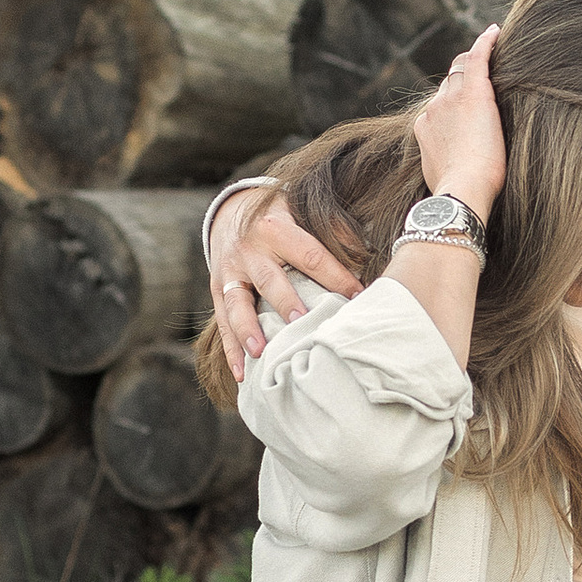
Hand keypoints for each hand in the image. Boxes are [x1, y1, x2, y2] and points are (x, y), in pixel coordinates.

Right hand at [210, 184, 353, 380]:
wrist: (230, 211)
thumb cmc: (279, 217)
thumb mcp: (302, 209)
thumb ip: (332, 227)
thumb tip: (364, 252)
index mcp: (276, 227)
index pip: (311, 255)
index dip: (336, 277)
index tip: (358, 299)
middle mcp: (250, 249)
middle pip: (269, 279)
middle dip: (285, 302)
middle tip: (302, 323)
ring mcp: (230, 271)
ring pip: (237, 303)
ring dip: (248, 329)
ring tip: (261, 352)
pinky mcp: (216, 288)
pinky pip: (222, 321)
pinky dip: (231, 348)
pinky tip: (242, 372)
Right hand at [413, 25, 505, 224]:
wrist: (462, 191)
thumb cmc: (459, 192)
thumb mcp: (442, 176)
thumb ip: (445, 162)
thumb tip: (451, 166)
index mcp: (425, 127)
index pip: (440, 105)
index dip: (455, 103)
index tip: (470, 106)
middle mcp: (433, 109)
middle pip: (449, 84)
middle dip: (464, 81)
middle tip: (487, 80)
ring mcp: (450, 100)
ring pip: (461, 70)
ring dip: (476, 63)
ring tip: (495, 54)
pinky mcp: (473, 94)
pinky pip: (477, 58)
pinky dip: (486, 43)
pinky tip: (495, 32)